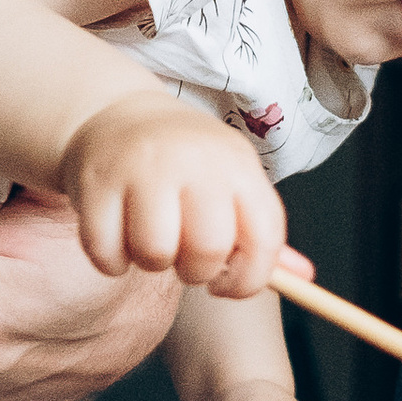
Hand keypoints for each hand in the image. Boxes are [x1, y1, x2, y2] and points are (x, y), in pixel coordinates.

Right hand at [59, 95, 285, 297]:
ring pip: (155, 254)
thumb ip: (261, 233)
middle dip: (196, 273)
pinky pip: (107, 254)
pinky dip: (111, 261)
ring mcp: (142, 168)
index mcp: (237, 163)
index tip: (228, 285)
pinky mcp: (97, 182)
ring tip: (148, 240)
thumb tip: (304, 282)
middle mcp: (194, 160)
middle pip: (209, 249)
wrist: (116, 115)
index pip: (264, 237)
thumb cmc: (185, 164)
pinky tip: (116, 235)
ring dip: (150, 264)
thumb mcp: (231, 180)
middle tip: (182, 257)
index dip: (250, 279)